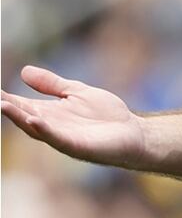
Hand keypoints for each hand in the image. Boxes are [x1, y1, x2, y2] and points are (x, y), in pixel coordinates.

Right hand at [1, 65, 146, 168]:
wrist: (133, 133)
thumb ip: (52, 84)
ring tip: (3, 105)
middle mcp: (51, 126)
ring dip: (19, 118)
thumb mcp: (76, 92)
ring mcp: (62, 137)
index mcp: (49, 112)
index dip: (5, 97)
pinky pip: (57, 138)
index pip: (21, 104)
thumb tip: (24, 71)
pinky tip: (33, 120)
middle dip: (6, 107)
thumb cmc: (106, 115)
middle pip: (22, 116)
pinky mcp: (77, 146)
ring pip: (35, 128)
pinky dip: (45, 130)